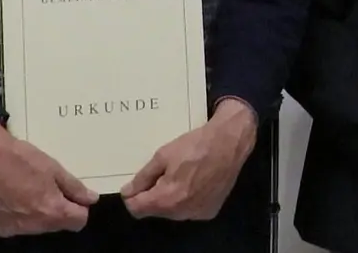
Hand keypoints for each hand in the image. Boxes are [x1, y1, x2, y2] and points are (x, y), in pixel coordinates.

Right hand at [0, 122, 96, 237]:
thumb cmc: (22, 158)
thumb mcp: (53, 168)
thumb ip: (75, 187)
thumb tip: (91, 199)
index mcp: (52, 210)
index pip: (79, 222)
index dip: (79, 207)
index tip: (72, 195)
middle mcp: (35, 225)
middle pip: (59, 225)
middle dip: (60, 210)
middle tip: (49, 187)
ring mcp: (16, 229)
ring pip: (40, 227)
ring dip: (41, 213)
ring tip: (31, 190)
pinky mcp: (1, 228)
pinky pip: (21, 226)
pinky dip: (23, 216)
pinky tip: (16, 197)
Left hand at [122, 99, 257, 220]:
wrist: (229, 142)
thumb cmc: (195, 145)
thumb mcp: (163, 155)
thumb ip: (143, 177)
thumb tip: (127, 192)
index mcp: (166, 198)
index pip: (136, 209)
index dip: (132, 196)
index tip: (138, 183)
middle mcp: (181, 212)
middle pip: (155, 211)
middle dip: (153, 195)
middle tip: (164, 173)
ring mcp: (197, 213)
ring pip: (172, 212)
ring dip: (170, 198)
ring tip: (181, 175)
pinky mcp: (209, 211)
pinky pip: (189, 210)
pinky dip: (187, 199)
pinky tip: (195, 181)